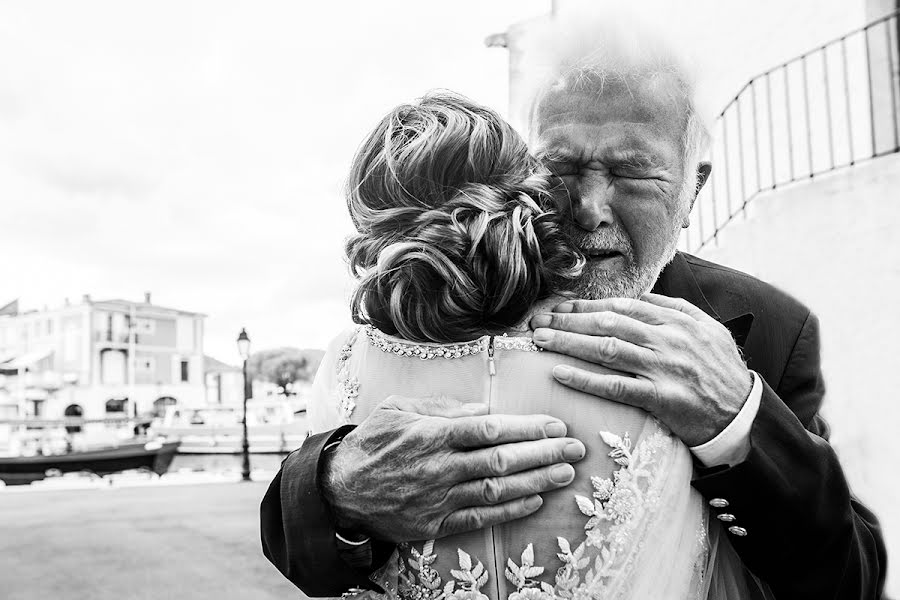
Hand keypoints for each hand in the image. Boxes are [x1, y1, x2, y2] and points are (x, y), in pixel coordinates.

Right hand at [322, 395, 585, 542]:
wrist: (339, 491)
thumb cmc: (371, 444)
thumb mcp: (398, 410)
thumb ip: (441, 408)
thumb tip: (481, 409)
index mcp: (432, 434)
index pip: (490, 429)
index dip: (526, 428)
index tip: (554, 425)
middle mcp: (439, 467)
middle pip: (501, 460)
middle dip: (543, 454)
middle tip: (575, 449)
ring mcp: (438, 498)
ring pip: (496, 490)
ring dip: (535, 482)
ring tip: (566, 474)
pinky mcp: (434, 524)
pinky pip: (479, 518)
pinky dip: (509, 511)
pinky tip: (534, 501)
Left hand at [530, 293, 752, 446]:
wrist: (745, 414)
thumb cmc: (722, 371)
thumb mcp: (707, 329)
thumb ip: (674, 309)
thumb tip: (640, 297)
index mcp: (676, 320)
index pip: (621, 307)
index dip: (586, 306)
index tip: (559, 306)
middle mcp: (667, 339)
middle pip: (607, 323)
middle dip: (568, 320)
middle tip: (537, 320)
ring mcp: (663, 368)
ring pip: (606, 349)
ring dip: (568, 343)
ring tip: (540, 340)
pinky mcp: (661, 398)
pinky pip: (615, 386)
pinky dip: (585, 379)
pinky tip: (560, 373)